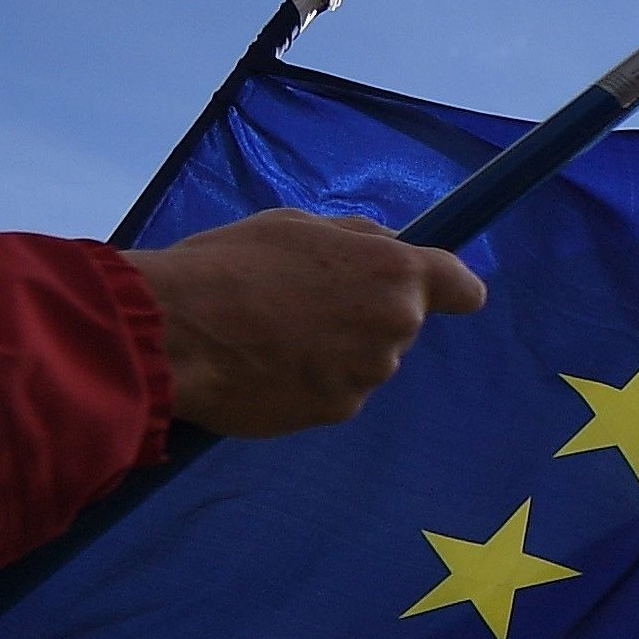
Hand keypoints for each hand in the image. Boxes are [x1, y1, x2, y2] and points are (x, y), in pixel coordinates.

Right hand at [127, 209, 487, 435]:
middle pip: (399, 323)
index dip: (451, 288)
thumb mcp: (296, 226)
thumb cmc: (230, 266)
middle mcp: (394, 326)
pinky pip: (333, 392)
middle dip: (365, 315)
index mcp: (394, 272)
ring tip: (271, 334)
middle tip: (302, 303)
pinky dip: (309, 382)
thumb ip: (356, 239)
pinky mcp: (336, 412)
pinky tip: (264, 366)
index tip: (440, 291)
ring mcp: (367, 375)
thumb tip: (389, 245)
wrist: (175, 333)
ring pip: (364, 360)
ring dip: (334, 351)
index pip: (463, 288)